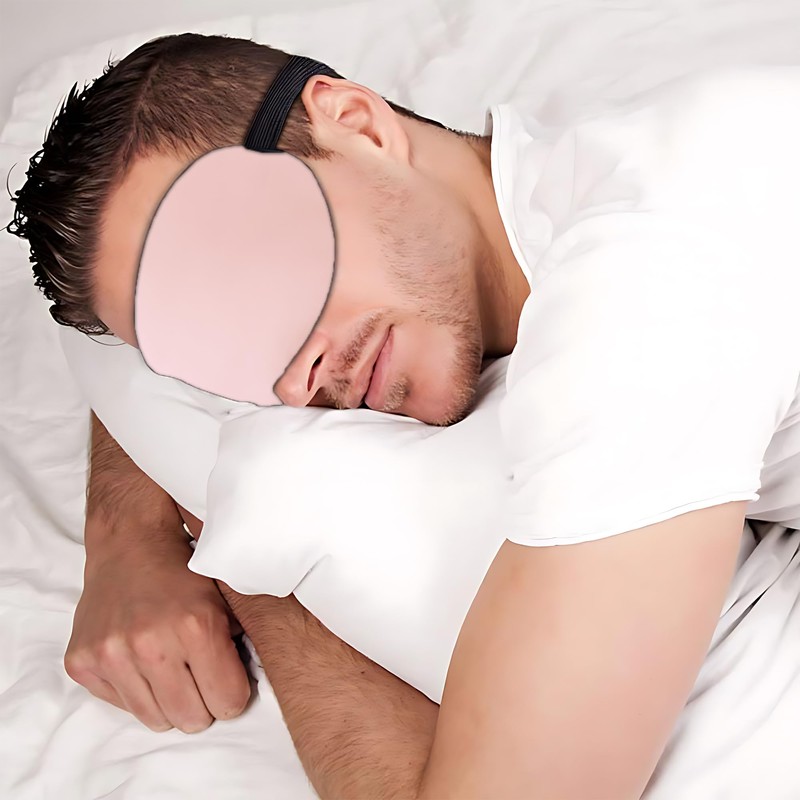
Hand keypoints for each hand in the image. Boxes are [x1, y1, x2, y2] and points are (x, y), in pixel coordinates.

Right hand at [64, 516, 250, 732]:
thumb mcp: (226, 599)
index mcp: (196, 627)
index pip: (228, 702)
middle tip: (200, 676)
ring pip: (156, 720)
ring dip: (168, 701)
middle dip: (203, 703)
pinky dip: (136, 691)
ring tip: (171, 667)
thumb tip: (250, 687)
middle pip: (192, 720)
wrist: (130, 544)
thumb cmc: (184, 571)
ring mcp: (112, 655)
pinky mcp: (82, 662)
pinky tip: (140, 658)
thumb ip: (240, 643)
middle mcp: (152, 645)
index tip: (227, 681)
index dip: (233, 694)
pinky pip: (122, 705)